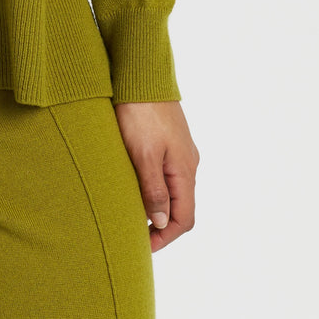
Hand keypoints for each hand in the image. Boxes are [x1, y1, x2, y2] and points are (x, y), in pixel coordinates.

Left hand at [113, 100, 199, 252]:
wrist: (140, 72)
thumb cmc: (139, 112)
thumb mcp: (143, 155)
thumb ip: (154, 191)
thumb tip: (162, 223)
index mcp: (185, 170)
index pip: (184, 218)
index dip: (166, 237)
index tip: (143, 246)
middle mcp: (188, 163)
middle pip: (180, 207)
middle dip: (161, 225)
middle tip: (134, 234)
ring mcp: (179, 151)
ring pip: (172, 190)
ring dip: (156, 206)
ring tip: (130, 212)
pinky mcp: (168, 140)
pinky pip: (165, 173)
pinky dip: (153, 187)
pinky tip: (133, 186)